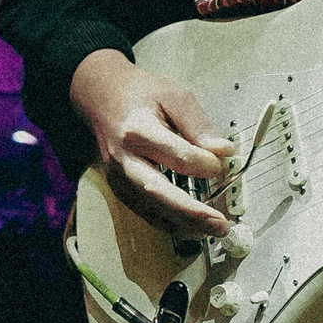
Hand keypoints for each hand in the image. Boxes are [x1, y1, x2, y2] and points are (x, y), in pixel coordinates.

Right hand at [70, 47, 232, 236]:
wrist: (99, 95)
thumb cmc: (138, 93)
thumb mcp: (174, 96)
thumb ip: (199, 125)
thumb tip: (224, 151)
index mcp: (138, 130)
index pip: (178, 156)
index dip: (206, 164)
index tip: (223, 161)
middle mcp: (124, 158)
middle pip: (159, 193)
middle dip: (192, 213)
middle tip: (221, 225)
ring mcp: (117, 177)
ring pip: (151, 210)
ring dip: (184, 225)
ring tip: (213, 230)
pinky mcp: (118, 187)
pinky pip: (144, 213)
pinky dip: (169, 224)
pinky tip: (191, 227)